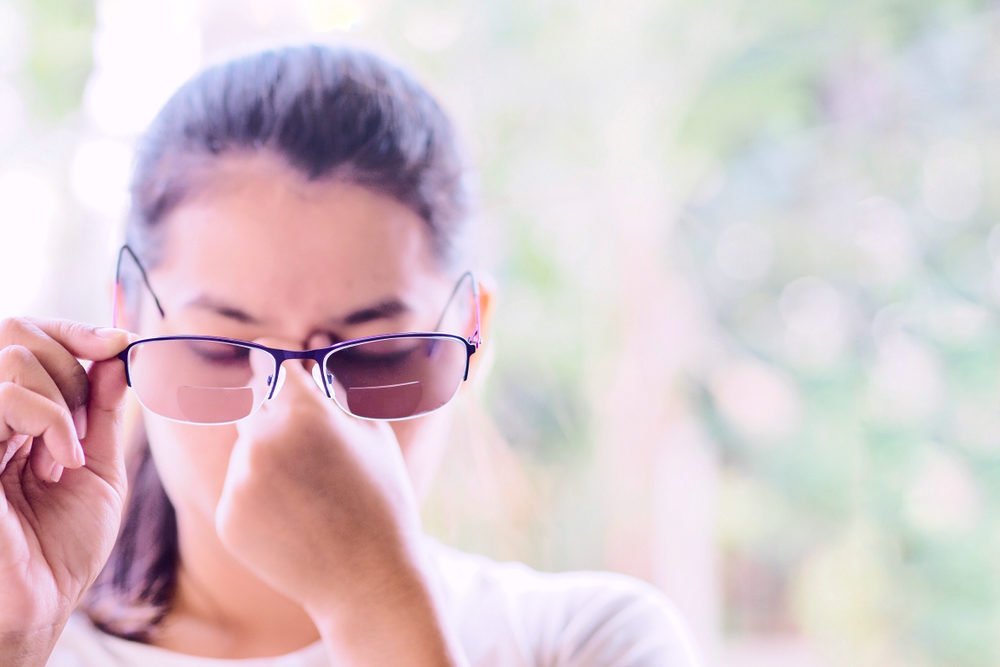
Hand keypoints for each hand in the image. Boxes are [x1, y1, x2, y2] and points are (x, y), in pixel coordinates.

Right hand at [0, 318, 131, 661]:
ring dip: (62, 400)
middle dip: (71, 365)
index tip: (119, 342)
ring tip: (67, 455)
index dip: (74, 329)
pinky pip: (5, 396)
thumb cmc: (63, 546)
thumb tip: (116, 354)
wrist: (40, 603)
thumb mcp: (99, 468)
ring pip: (12, 358)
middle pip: (19, 334)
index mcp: (16, 414)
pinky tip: (61, 460)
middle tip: (84, 423)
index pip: (28, 336)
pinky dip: (50, 418)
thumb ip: (102, 411)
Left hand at [214, 346, 462, 663]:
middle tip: (311, 443)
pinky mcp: (228, 516)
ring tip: (312, 493)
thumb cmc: (381, 498)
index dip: (280, 361)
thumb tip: (310, 350)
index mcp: (302, 412)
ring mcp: (240, 481)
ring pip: (246, 449)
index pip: (270, 362)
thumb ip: (332, 389)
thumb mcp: (371, 432)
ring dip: (269, 457)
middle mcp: (261, 441)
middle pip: (253, 403)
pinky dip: (260, 497)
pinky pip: (240, 489)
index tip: (284, 365)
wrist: (368, 578)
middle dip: (276, 412)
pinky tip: (296, 518)